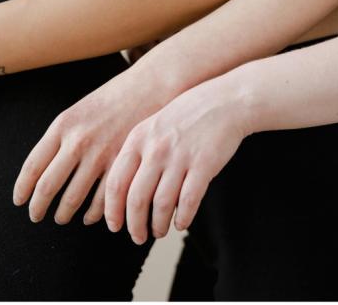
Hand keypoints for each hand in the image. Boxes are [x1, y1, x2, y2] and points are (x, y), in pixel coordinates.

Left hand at [12, 61, 172, 225]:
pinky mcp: (122, 164)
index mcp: (63, 126)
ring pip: (73, 197)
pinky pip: (102, 198)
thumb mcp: (79, 111)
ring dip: (64, 213)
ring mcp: (101, 153)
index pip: (33, 166)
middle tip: (36, 215)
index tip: (20, 201)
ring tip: (62, 217)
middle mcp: (78, 141)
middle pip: (48, 186)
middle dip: (38, 207)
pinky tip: (90, 216)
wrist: (150, 86)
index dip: (22, 188)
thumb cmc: (113, 99)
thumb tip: (43, 171)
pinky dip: (94, 213)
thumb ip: (61, 138)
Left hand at [104, 76, 250, 243]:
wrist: (224, 101)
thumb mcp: (154, 126)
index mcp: (138, 139)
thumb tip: (123, 192)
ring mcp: (180, 157)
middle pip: (136, 199)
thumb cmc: (188, 115)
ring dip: (158, 225)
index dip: (113, 210)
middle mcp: (156, 149)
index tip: (115, 225)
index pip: (116, 183)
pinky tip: (181, 224)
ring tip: (159, 232)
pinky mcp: (204, 165)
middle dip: (134, 225)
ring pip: (161, 204)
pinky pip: (188, 201)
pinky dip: (183, 218)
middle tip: (138, 237)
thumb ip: (138, 153)